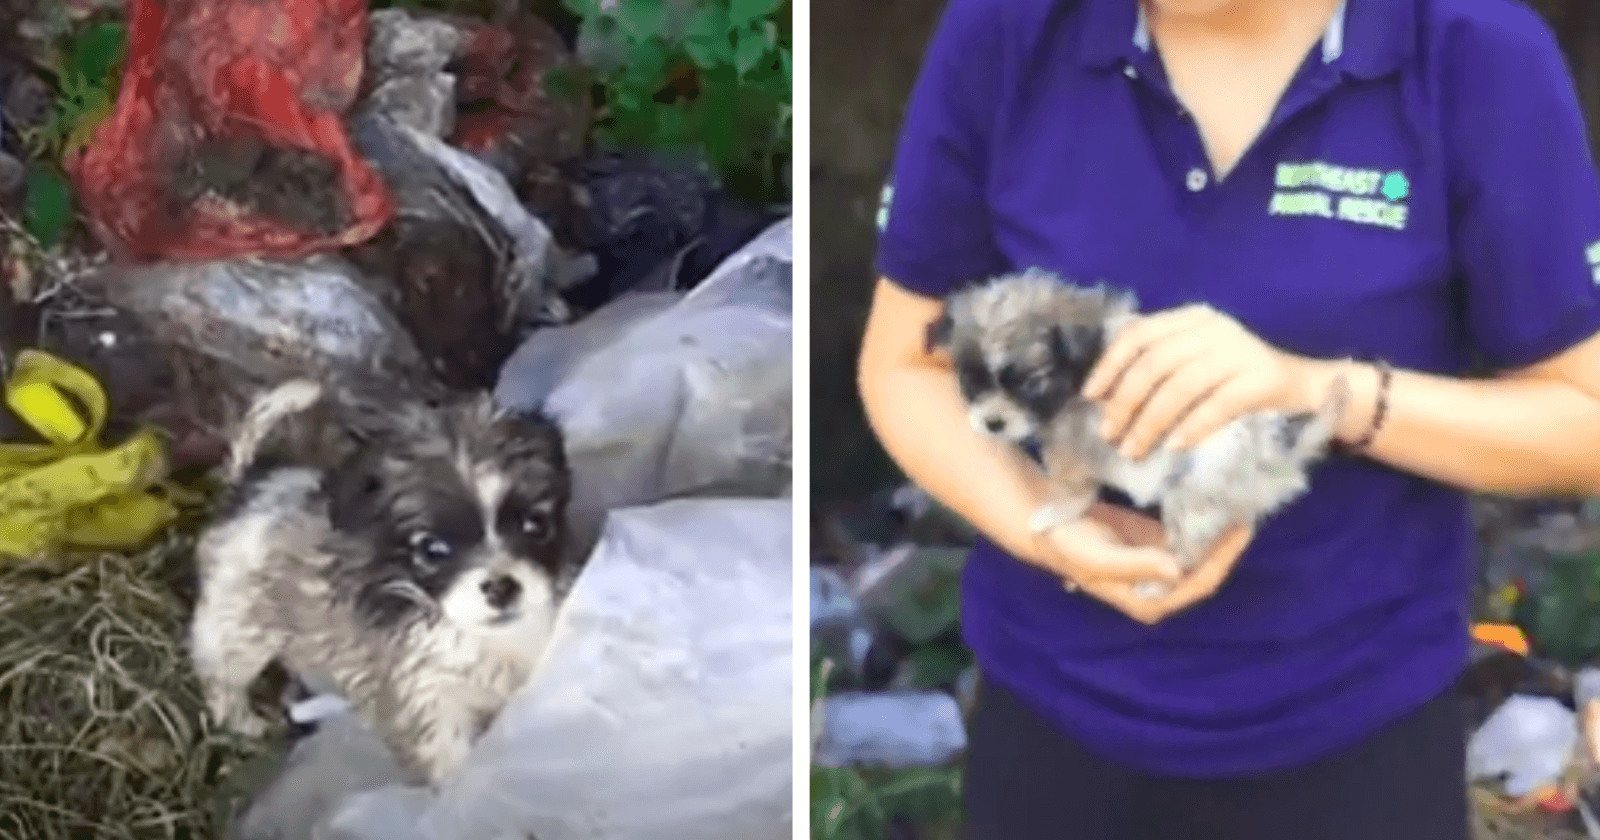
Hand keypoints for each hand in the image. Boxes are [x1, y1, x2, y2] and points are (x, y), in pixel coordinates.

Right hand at [1043, 503, 1254, 623]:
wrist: (1050, 525)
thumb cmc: (1070, 546)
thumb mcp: (1099, 558)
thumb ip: (1137, 565)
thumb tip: (1176, 569)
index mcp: (1149, 600)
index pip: (1199, 583)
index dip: (1222, 559)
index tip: (1240, 529)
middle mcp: (1160, 588)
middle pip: (1206, 567)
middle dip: (1226, 543)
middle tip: (1245, 509)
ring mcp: (1161, 565)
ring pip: (1202, 550)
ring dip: (1218, 530)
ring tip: (1237, 501)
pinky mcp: (1158, 544)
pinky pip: (1188, 534)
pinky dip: (1202, 519)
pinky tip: (1215, 499)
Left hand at [1082, 304, 1318, 459]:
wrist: (1304, 388)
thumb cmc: (1235, 380)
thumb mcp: (1195, 361)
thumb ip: (1157, 366)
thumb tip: (1103, 395)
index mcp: (1192, 319)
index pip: (1138, 334)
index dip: (1109, 365)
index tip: (1091, 397)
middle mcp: (1214, 328)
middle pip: (1154, 363)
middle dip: (1125, 402)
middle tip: (1109, 434)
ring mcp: (1240, 351)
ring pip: (1180, 386)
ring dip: (1150, 422)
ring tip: (1133, 449)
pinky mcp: (1261, 379)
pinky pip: (1216, 406)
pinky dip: (1191, 428)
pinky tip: (1175, 447)